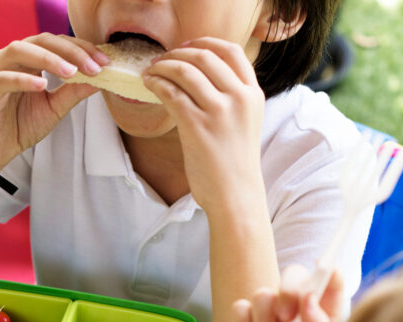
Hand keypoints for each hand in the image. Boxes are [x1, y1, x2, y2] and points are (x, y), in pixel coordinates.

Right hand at [0, 34, 105, 175]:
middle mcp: (12, 60)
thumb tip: (102, 78)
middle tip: (93, 66)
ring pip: (19, 51)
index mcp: (30, 60)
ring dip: (47, 59)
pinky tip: (41, 85)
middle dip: (70, 51)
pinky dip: (22, 79)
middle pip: (41, 40)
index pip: (57, 43)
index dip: (82, 49)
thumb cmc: (21, 126)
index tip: (105, 62)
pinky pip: (2, 79)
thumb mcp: (54, 109)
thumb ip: (73, 92)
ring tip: (70, 72)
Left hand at [143, 38, 265, 212]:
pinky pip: (172, 94)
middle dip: (176, 54)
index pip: (231, 51)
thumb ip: (231, 98)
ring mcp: (219, 112)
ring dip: (162, 67)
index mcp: (253, 94)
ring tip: (150, 72)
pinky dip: (156, 84)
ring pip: (185, 72)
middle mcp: (239, 98)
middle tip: (160, 60)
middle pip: (204, 57)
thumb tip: (198, 77)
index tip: (185, 47)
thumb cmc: (234, 164)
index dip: (204, 43)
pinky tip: (148, 86)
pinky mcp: (197, 128)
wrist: (236, 196)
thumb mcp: (244, 122)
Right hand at [230, 265, 342, 321]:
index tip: (323, 271)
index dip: (327, 270)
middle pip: (293, 275)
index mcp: (322, 316)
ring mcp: (268, 317)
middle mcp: (296, 311)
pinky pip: (240, 307)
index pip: (329, 281)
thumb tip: (309, 298)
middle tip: (287, 317)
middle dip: (288, 291)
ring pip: (263, 294)